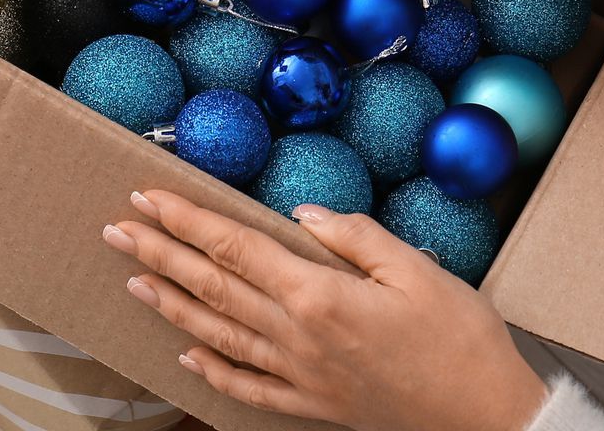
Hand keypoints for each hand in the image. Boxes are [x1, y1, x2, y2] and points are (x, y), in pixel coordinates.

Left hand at [103, 190, 547, 430]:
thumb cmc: (461, 339)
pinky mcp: (311, 405)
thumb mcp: (418, 271)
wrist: (486, 419)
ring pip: (218, 334)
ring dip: (170, 304)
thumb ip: (356, 237)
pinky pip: (247, 386)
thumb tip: (303, 215)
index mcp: (320, 296)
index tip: (148, 195)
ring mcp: (300, 376)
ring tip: (134, 278)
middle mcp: (297, 338)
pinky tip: (187, 355)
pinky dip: (212, 370)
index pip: (234, 247)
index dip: (187, 220)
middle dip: (161, 253)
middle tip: (117, 228)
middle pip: (212, 287)